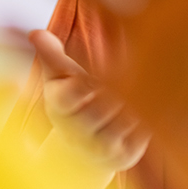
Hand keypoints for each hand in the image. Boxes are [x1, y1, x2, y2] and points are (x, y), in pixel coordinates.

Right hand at [30, 29, 149, 173]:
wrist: (81, 155)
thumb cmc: (73, 106)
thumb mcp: (58, 81)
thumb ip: (51, 56)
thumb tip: (36, 33)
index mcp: (59, 109)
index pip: (69, 95)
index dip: (87, 82)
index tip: (100, 73)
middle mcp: (77, 132)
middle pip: (101, 107)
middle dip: (116, 91)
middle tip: (130, 75)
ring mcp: (101, 147)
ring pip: (124, 120)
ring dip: (134, 103)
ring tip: (141, 87)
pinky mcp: (124, 155)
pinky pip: (142, 133)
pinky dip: (149, 117)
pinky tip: (151, 104)